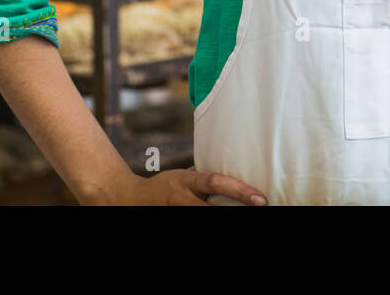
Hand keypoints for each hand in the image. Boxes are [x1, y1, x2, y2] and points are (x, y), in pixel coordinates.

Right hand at [98, 168, 268, 205]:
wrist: (128, 198)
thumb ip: (203, 177)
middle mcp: (182, 199)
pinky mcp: (174, 220)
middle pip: (213, 209)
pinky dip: (213, 220)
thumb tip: (231, 168)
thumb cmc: (163, 186)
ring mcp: (176, 212)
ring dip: (226, 217)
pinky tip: (229, 219)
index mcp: (187, 182)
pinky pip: (195, 222)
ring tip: (250, 218)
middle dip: (236, 210)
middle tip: (261, 209)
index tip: (260, 198)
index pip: (215, 182)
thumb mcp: (183, 176)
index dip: (239, 190)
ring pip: (204, 217)